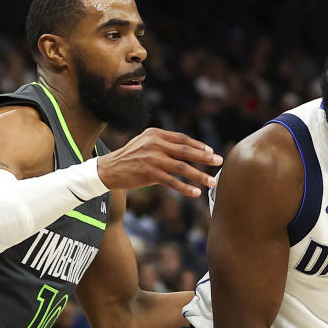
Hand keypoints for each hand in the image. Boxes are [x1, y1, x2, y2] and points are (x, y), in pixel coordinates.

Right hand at [96, 128, 221, 197]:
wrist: (108, 169)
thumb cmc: (130, 158)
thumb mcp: (145, 143)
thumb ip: (163, 144)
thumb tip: (186, 149)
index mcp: (156, 134)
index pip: (182, 139)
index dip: (198, 145)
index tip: (211, 152)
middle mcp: (155, 143)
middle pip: (186, 151)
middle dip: (205, 157)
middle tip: (219, 162)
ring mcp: (152, 158)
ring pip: (182, 167)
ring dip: (199, 175)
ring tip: (212, 182)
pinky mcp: (149, 173)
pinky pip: (171, 182)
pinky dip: (185, 188)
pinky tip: (195, 193)